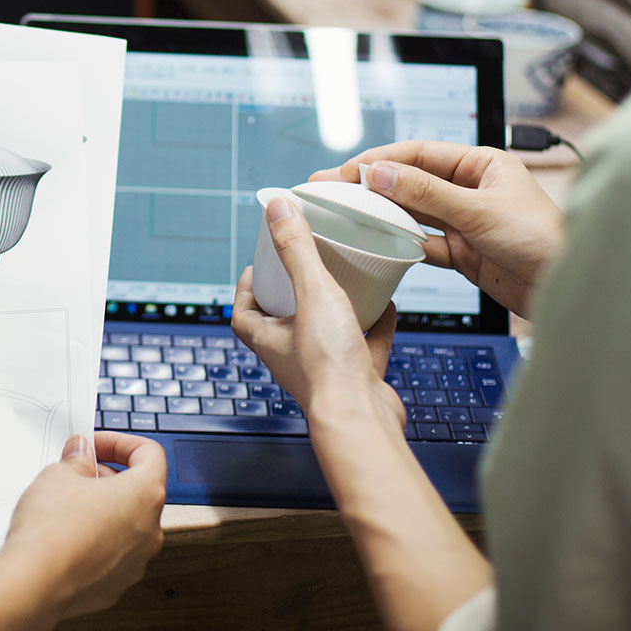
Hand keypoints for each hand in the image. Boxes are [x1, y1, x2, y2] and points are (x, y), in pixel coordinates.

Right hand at [0, 432, 166, 620]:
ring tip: (65, 506)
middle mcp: (150, 531)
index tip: (94, 445)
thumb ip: (77, 460)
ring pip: (125, 525)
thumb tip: (81, 455)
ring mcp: (135, 562)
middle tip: (74, 473)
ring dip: (102, 510)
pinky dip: (94, 541)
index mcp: (144, 495)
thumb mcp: (58, 474)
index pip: (150, 454)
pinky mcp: (116, 585)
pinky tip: (64, 537)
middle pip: (138, 491)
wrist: (34, 584)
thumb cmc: (51, 529)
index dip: (119, 443)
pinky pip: (111, 554)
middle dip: (106, 477)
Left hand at [232, 197, 404, 429]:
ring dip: (332, 309)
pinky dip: (374, 327)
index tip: (258, 266)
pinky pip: (365, 347)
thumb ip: (296, 251)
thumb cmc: (330, 370)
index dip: (247, 290)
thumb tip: (276, 209)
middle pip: (282, 322)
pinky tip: (386, 306)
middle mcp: (294, 357)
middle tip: (303, 266)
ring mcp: (326, 369)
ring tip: (344, 280)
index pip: (243, 314)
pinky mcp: (358, 379)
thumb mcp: (312, 293)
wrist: (364, 421)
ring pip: (324, 334)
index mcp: (271, 340)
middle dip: (290, 294)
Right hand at [312, 142, 562, 317]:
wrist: (568, 287)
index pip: (418, 154)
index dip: (379, 161)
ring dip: (381, 214)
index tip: (347, 171)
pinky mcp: (464, 253)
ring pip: (412, 213)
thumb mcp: (479, 210)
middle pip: (409, 182)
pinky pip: (423, 243)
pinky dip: (401, 244)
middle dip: (370, 185)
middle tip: (330, 189)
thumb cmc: (543, 239)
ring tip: (345, 213)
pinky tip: (379, 242)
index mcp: (480, 165)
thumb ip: (426, 192)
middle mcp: (470, 190)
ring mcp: (465, 222)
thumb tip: (380, 171)